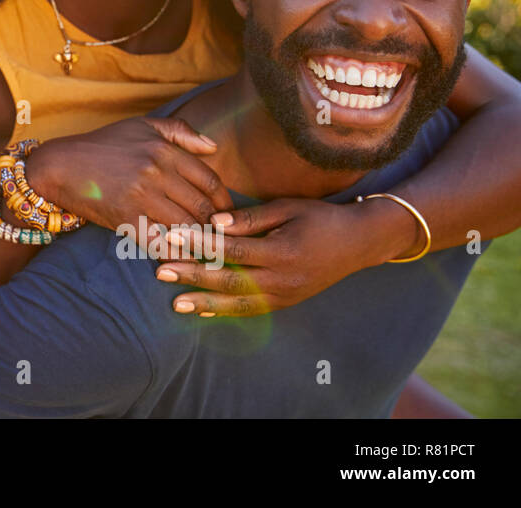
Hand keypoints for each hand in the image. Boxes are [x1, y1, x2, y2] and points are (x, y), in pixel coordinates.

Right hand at [23, 117, 232, 240]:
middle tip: (222, 239)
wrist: (60, 165)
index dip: (224, 203)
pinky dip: (176, 255)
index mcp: (164, 150)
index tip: (227, 216)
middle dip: (217, 228)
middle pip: (203, 208)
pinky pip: (161, 243)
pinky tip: (183, 260)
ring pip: (187, 227)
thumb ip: (181, 132)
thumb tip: (214, 147)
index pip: (211, 181)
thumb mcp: (142, 126)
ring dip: (201, 243)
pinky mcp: (125, 219)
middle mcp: (157, 172)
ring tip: (208, 252)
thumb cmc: (102, 145)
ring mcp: (141, 197)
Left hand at [153, 196, 373, 316]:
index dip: (200, 244)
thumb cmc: (319, 217)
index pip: (233, 249)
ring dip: (205, 303)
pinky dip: (225, 312)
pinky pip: (251, 310)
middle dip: (193, 276)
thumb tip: (214, 221)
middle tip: (161, 272)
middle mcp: (283, 279)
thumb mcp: (287, 208)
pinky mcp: (286, 302)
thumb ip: (250, 218)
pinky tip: (202, 312)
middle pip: (230, 279)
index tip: (172, 237)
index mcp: (282, 251)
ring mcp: (285, 295)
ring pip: (239, 303)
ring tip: (175, 302)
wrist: (358, 243)